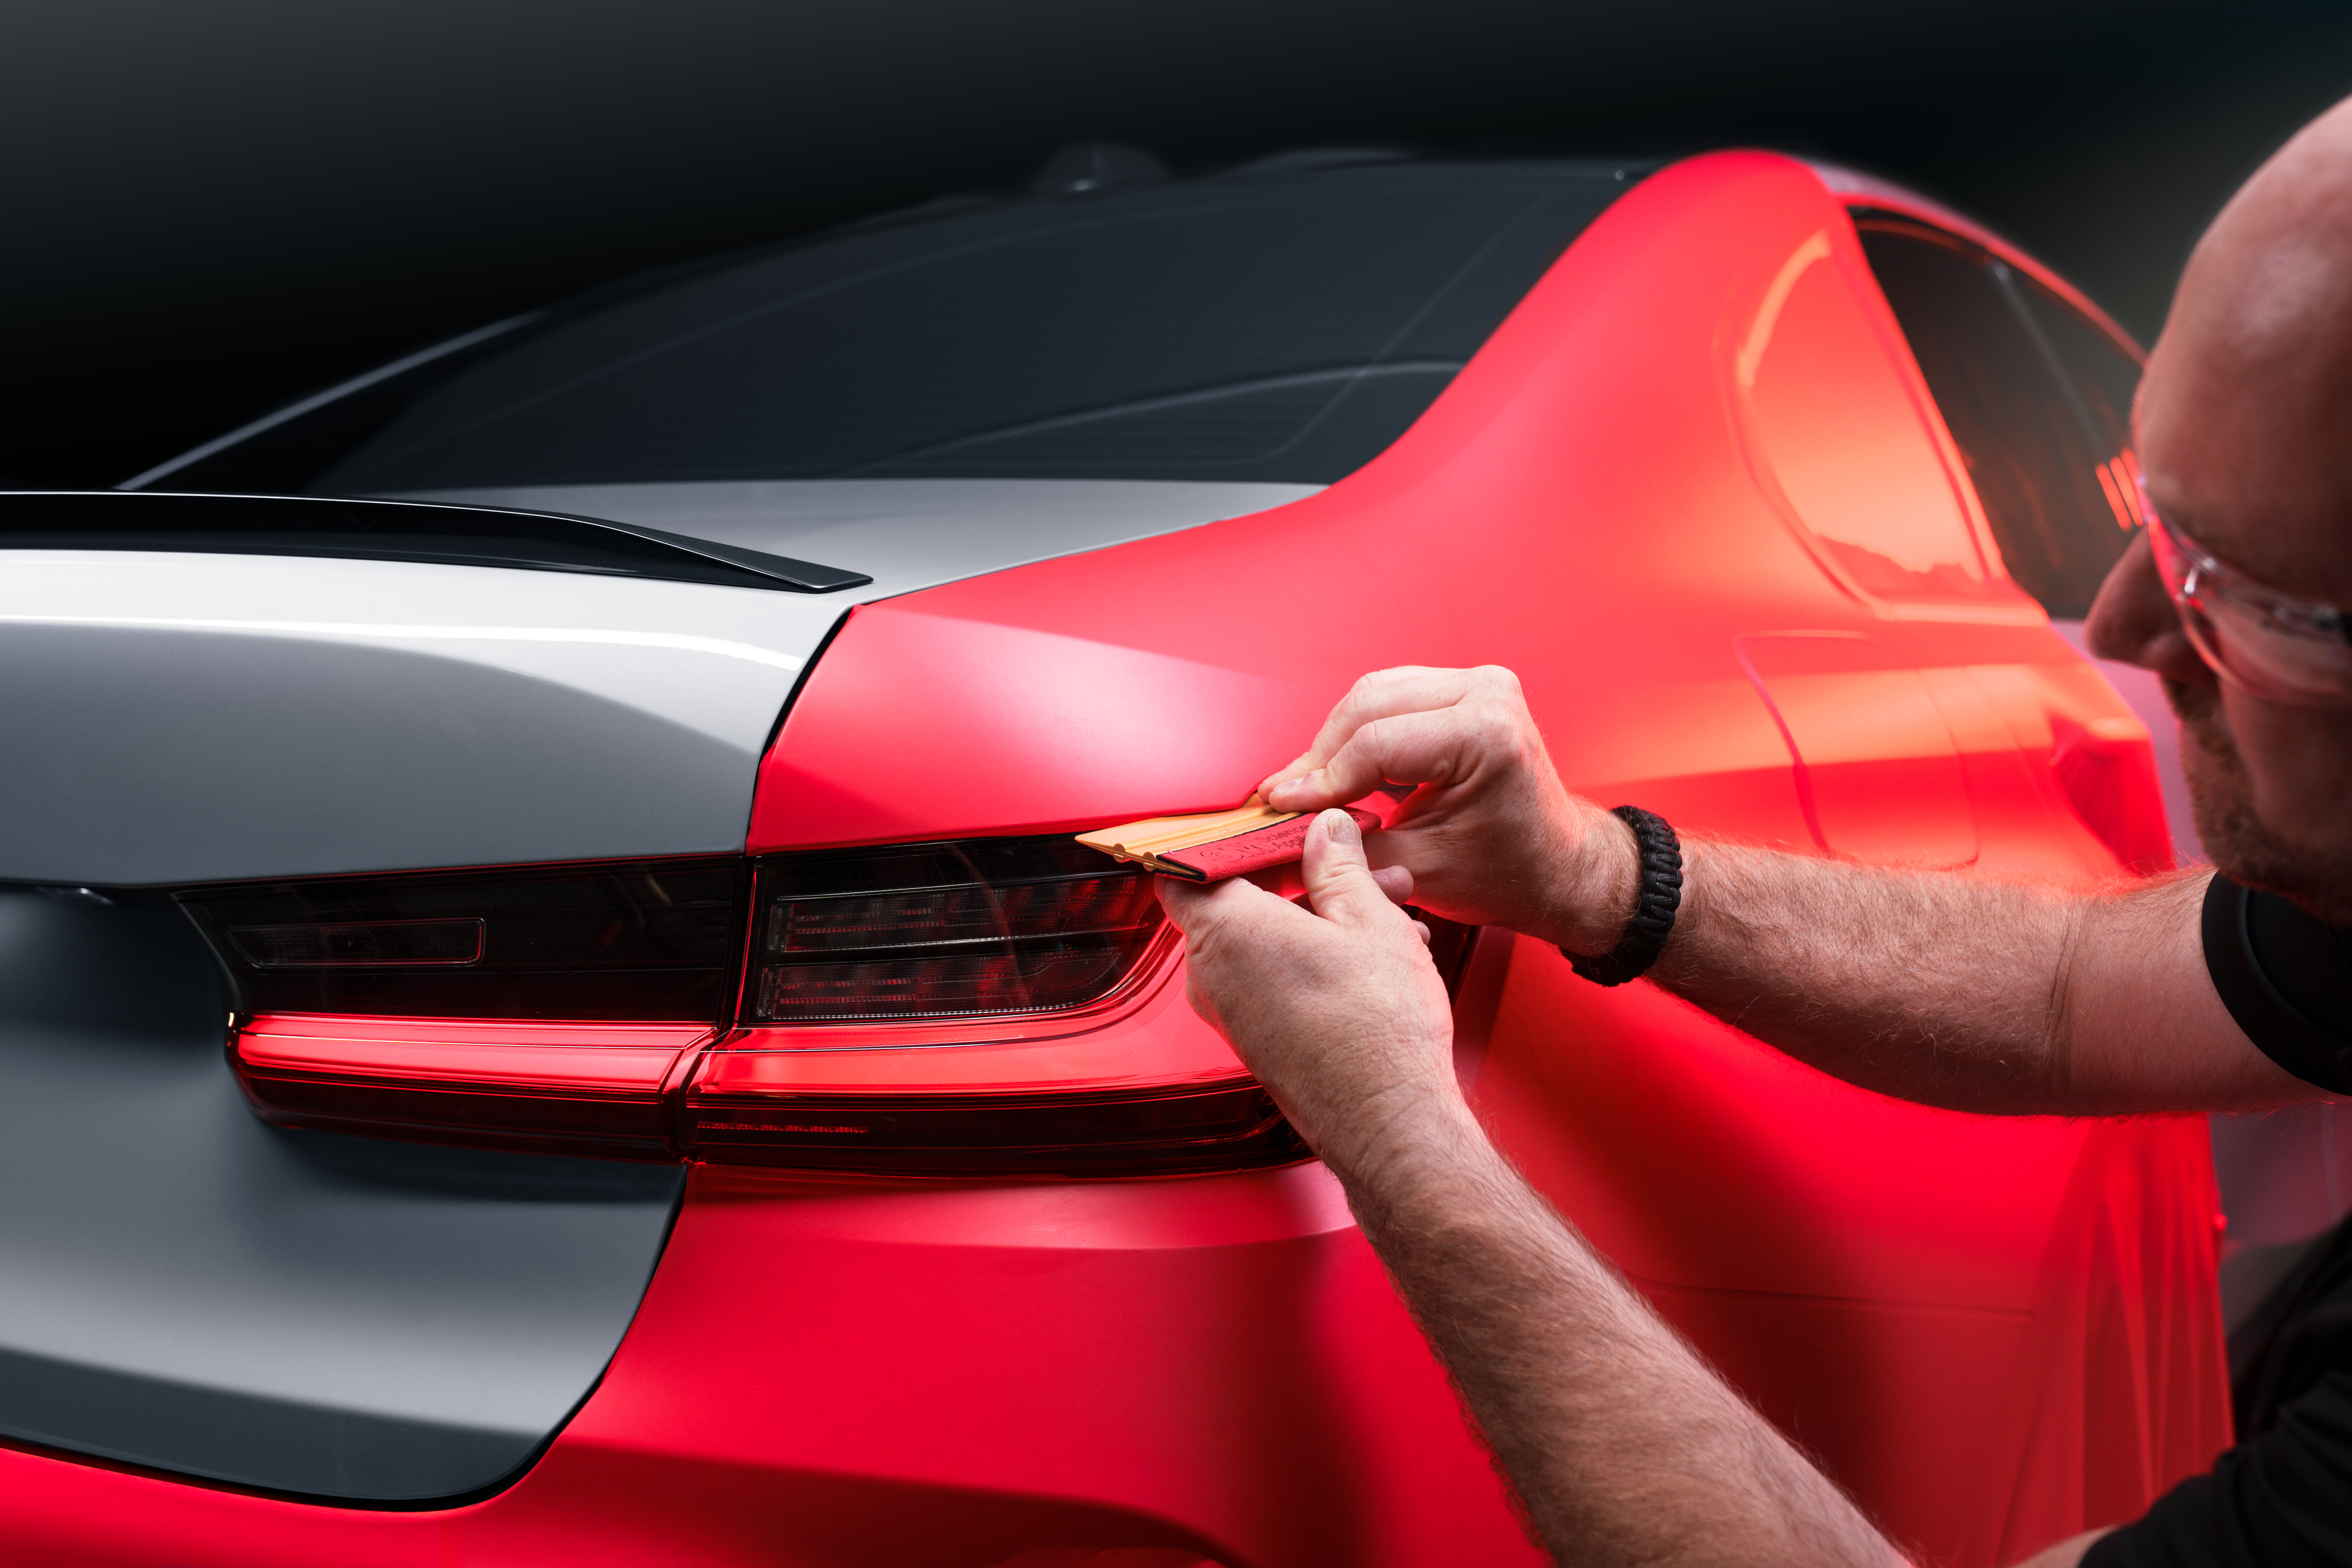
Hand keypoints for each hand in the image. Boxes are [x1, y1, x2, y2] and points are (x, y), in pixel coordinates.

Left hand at [1158, 809, 1466, 1177]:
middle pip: (1232, 899)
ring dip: (1316, 916)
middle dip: (1295, 875)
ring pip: (1262, 939)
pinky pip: (1270, 977)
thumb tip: (1326, 831)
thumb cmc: (1374, 1032)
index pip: (1183, 864)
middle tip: (1351, 864)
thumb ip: (1339, 865)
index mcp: (1225, 930)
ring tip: (1381, 908)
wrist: (1387, 1120)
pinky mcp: (1252, 1037)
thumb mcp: (1369, 919)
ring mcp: (1228, 1010)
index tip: (1264, 827)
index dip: (1222, 839)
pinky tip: (1370, 955)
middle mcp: (1211, 973)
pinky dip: (1311, 956)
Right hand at [1260, 665, 1637, 953]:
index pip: (1375, 744)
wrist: (1559, 867)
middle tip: (1284, 795)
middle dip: (1319, 755)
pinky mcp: (1468, 689)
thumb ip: (1352, 846)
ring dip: (1335, 739)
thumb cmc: (1509, 874)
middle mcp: (1487, 693)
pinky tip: (1339, 767)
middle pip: (1369, 706)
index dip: (1319, 778)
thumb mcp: (1421, 870)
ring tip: (1306, 784)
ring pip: (1375, 694)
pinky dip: (1360, 731)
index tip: (1280, 804)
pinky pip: (1394, 696)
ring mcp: (1480, 684)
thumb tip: (1291, 827)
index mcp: (1486, 734)